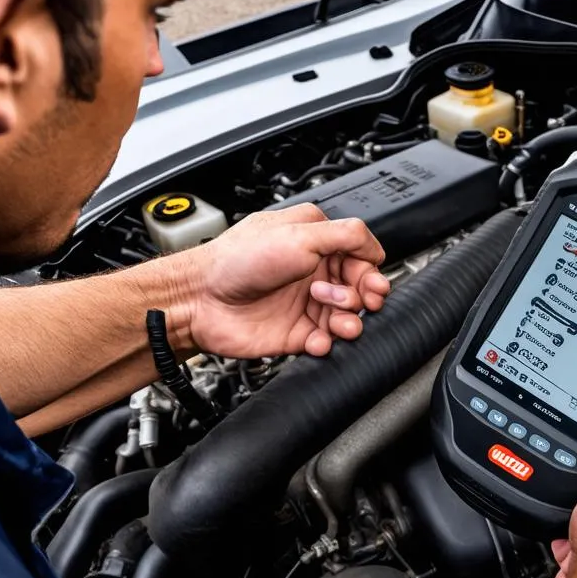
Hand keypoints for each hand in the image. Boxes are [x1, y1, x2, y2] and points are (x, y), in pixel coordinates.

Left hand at [173, 205, 389, 357]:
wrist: (201, 299)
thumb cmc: (237, 262)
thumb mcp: (299, 233)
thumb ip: (345, 235)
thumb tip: (375, 245)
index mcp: (315, 243)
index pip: (361, 258)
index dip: (369, 271)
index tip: (370, 281)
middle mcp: (312, 273)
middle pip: (360, 289)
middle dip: (364, 296)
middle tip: (358, 300)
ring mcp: (305, 304)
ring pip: (348, 318)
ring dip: (350, 322)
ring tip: (337, 321)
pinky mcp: (296, 334)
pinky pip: (326, 342)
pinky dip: (327, 343)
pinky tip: (317, 339)